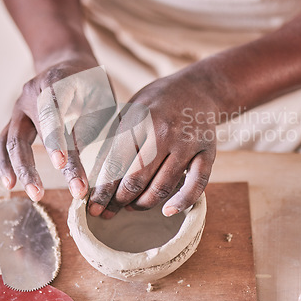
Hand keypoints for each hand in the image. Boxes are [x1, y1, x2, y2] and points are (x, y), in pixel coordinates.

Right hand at [0, 53, 115, 201]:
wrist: (68, 63)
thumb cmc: (92, 85)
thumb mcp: (103, 97)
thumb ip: (98, 123)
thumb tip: (100, 161)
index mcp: (58, 82)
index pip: (54, 113)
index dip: (57, 139)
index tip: (62, 163)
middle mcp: (34, 93)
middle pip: (36, 131)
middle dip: (50, 161)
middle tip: (68, 188)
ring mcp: (20, 106)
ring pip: (14, 139)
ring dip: (24, 169)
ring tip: (36, 195)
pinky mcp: (15, 119)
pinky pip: (3, 142)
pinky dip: (5, 163)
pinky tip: (10, 185)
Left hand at [87, 61, 218, 217]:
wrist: (198, 88)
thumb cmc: (157, 102)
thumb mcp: (131, 109)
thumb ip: (115, 138)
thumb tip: (94, 175)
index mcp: (139, 119)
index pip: (116, 162)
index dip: (103, 189)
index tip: (93, 207)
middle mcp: (163, 132)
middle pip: (137, 178)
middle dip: (119, 201)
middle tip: (109, 212)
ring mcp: (188, 143)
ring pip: (163, 186)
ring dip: (144, 204)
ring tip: (132, 208)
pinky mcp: (208, 152)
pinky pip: (196, 184)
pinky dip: (182, 202)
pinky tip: (168, 211)